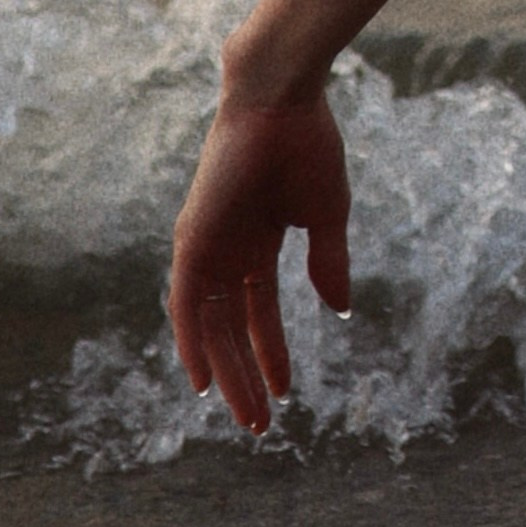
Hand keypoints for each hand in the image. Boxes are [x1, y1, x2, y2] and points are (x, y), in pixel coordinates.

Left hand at [169, 91, 352, 434]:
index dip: (272, 352)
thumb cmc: (307, 146)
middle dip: (248, 376)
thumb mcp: (326, 216)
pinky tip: (206, 382)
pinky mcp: (192, 239)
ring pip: (211, 326)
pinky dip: (192, 344)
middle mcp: (226, 249)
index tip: (288, 392)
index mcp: (258, 241)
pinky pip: (185, 304)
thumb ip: (328, 263)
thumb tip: (340, 311)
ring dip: (228, 373)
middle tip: (263, 424)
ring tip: (248, 416)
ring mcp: (207, 245)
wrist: (281, 101)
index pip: (258, 311)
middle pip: (231, 329)